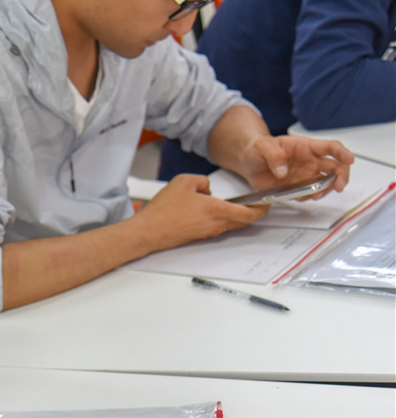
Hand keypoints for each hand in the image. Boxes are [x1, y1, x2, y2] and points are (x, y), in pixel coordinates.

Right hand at [133, 174, 267, 251]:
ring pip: (231, 224)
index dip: (262, 209)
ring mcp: (208, 232)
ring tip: (237, 205)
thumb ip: (203, 181)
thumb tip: (208, 188)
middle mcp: (216, 224)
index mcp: (217, 210)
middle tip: (259, 205)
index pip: (250, 214)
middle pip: (244, 222)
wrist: (149, 231)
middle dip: (254, 213)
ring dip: (237, 216)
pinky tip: (213, 210)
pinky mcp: (199, 236)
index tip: (267, 203)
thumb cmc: (164, 210)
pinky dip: (223, 219)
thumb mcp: (184, 181)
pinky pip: (218, 227)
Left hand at [236, 135, 353, 195]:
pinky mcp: (298, 187)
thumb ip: (273, 155)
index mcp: (306, 147)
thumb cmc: (258, 149)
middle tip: (339, 186)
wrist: (248, 161)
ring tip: (315, 196)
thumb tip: (283, 171)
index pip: (330, 147)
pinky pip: (310, 193)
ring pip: (326, 182)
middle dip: (341, 176)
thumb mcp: (262, 147)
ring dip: (326, 190)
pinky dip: (309, 197)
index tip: (349, 160)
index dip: (342, 153)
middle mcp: (310, 161)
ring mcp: (306, 175)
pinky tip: (300, 197)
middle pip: (335, 167)